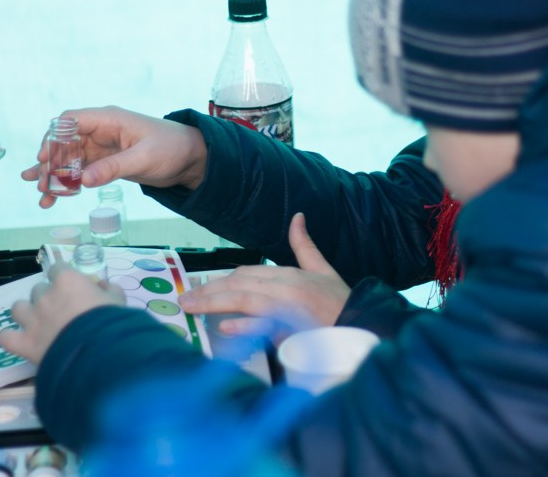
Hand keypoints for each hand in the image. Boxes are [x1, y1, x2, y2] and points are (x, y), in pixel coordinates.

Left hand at [0, 263, 125, 364]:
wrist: (99, 352)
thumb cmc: (111, 322)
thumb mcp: (118, 301)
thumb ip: (109, 289)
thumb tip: (103, 287)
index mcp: (67, 281)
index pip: (57, 268)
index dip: (64, 277)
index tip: (72, 286)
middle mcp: (45, 296)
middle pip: (38, 289)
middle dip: (47, 297)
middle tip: (61, 310)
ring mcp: (32, 319)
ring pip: (18, 308)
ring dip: (26, 312)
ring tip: (37, 322)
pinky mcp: (24, 342)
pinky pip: (6, 337)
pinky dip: (10, 337)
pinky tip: (19, 340)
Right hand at [21, 106, 207, 207]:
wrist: (191, 159)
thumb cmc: (172, 148)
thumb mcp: (144, 158)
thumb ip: (114, 168)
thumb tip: (84, 180)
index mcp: (110, 120)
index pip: (71, 122)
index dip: (53, 138)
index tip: (43, 159)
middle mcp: (102, 131)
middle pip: (65, 143)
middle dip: (50, 163)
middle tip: (41, 184)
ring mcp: (103, 148)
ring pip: (70, 160)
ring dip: (55, 176)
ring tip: (42, 195)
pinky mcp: (107, 163)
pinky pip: (81, 171)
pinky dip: (68, 183)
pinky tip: (54, 197)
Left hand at [179, 213, 350, 336]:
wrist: (363, 330)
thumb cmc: (341, 306)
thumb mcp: (324, 271)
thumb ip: (305, 245)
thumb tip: (298, 217)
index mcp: (291, 274)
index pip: (248, 272)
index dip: (221, 280)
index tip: (201, 288)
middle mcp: (287, 287)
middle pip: (240, 283)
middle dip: (209, 290)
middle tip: (184, 299)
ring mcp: (290, 308)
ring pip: (246, 299)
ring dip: (214, 302)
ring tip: (191, 308)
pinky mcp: (295, 329)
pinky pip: (266, 326)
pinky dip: (245, 326)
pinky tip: (225, 327)